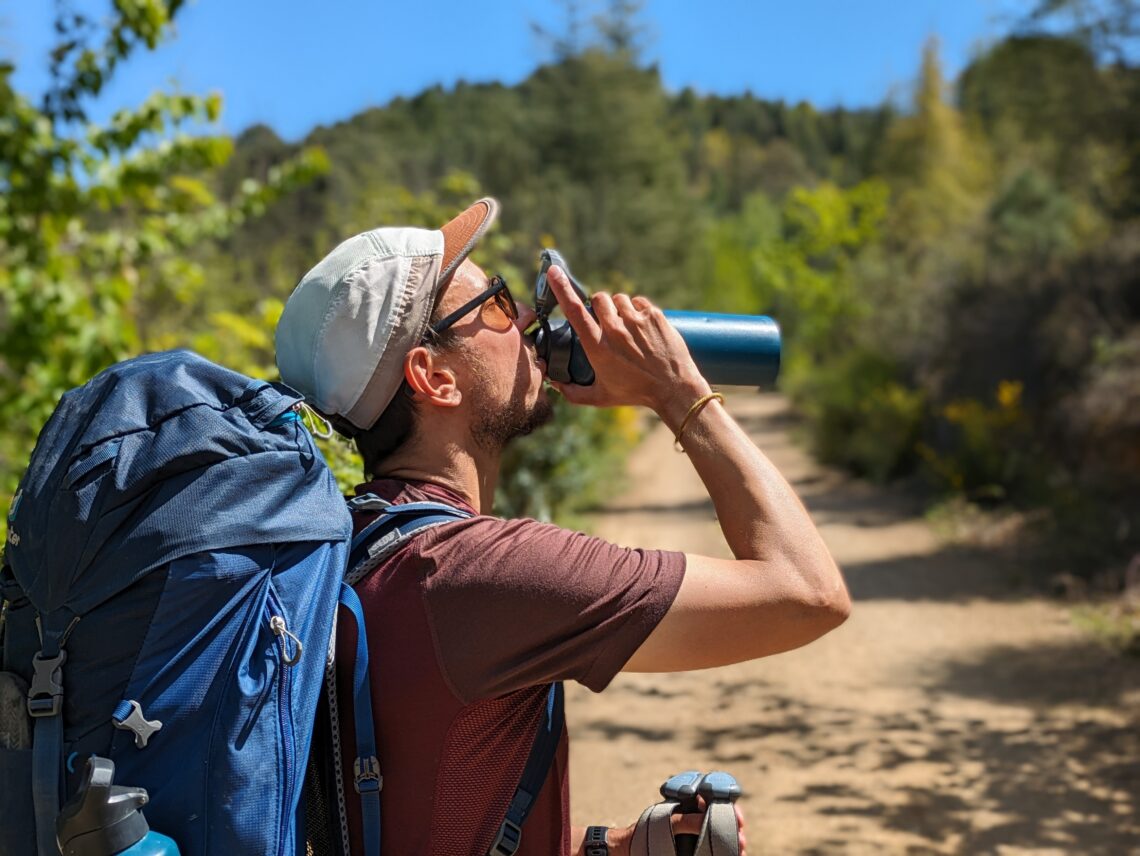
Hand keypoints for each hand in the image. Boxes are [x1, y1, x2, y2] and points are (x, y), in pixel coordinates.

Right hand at [544, 265, 709, 426]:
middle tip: (607, 321)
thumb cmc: (636, 394)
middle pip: (598, 298)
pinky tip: (642, 325)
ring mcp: (636, 321)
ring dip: (619, 307)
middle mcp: (615, 331)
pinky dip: (637, 309)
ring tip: (627, 327)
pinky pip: (639, 301)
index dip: (562, 289)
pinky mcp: (655, 316)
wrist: (674, 389)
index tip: (554, 272)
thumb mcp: (601, 398)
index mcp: (598, 347)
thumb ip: (573, 394)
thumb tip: (555, 384)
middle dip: (598, 305)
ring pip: (619, 298)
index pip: (575, 311)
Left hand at [604, 802, 747, 855]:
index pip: (715, 799)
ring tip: (740, 850)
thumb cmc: (645, 833)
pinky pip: (714, 850)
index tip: (738, 817)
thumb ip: (686, 819)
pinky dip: (725, 852)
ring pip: (721, 836)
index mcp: (689, 805)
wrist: (629, 851)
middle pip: (723, 819)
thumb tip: (707, 819)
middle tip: (741, 837)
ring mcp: (696, 835)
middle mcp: (696, 818)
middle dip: (734, 827)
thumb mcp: (666, 822)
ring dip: (733, 842)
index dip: (729, 806)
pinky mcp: (696, 849)